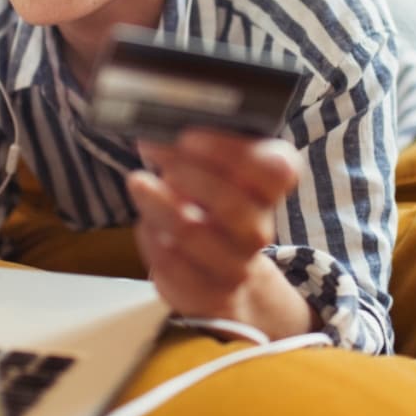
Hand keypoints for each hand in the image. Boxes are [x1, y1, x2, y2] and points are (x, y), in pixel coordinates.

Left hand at [127, 129, 317, 338]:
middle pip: (232, 203)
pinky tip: (147, 223)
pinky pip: (172, 263)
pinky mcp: (207, 292)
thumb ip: (197, 148)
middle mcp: (259, 228)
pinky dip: (152, 237)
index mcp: (269, 189)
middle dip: (186, 172)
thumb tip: (162, 124)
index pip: (277, 171)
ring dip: (158, 203)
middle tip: (152, 149)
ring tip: (138, 183)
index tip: (189, 136)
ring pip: (193, 232)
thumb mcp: (214, 171)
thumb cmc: (211, 204)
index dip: (232, 153)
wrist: (221, 273)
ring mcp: (236, 265)